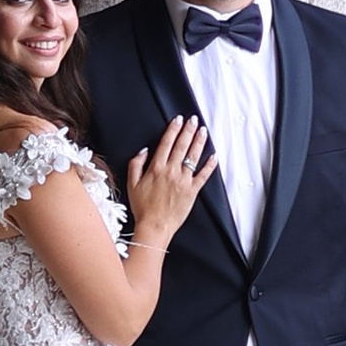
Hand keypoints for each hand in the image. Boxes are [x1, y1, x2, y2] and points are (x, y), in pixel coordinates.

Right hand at [125, 115, 212, 245]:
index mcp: (156, 168)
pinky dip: (210, 165)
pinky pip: (203, 175)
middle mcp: (171, 171)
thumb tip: (144, 150)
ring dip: (199, 142)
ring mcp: (184, 180)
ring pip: (193, 157)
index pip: (166, 143)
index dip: (172, 129)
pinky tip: (214, 156)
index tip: (177, 120)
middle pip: (181, 146)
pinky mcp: (192, 191)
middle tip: (193, 119)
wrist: (155, 226)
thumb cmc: (143, 207)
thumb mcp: (132, 184)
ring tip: (203, 131)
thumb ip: (135, 164)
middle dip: (188, 130)